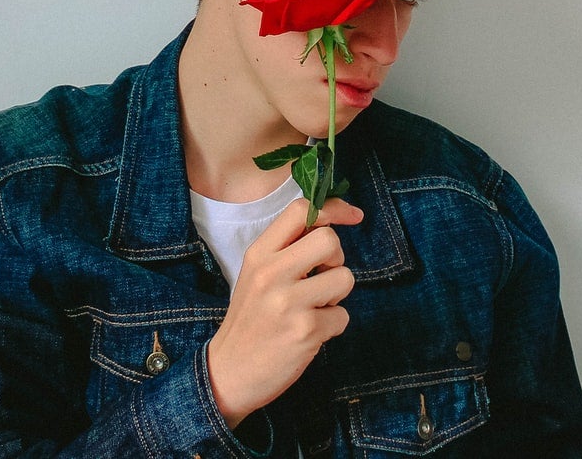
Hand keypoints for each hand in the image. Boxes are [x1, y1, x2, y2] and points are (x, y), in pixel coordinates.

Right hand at [205, 196, 363, 427]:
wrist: (229, 372)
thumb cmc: (250, 320)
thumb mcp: (256, 275)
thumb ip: (287, 250)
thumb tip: (331, 223)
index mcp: (258, 254)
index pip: (300, 211)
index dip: (334, 209)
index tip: (352, 216)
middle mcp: (272, 273)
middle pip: (329, 240)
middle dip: (336, 259)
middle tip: (322, 277)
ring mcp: (288, 302)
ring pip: (344, 278)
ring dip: (336, 296)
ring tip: (313, 309)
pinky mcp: (305, 331)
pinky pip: (342, 316)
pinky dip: (333, 325)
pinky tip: (310, 334)